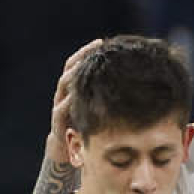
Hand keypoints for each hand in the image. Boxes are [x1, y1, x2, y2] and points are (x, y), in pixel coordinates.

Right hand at [47, 39, 102, 160]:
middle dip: (82, 57)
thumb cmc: (87, 129)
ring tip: (86, 66)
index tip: (101, 41)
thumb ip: (107, 96)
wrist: (67, 152)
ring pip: (63, 86)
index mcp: (73, 89)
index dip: (86, 52)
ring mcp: (59, 108)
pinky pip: (60, 111)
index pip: (77, 64)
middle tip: (96, 47)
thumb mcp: (98, 109)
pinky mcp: (58, 124)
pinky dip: (70, 104)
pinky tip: (79, 97)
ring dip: (75, 75)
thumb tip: (135, 83)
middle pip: (70, 69)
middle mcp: (64, 94)